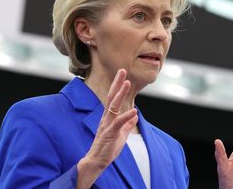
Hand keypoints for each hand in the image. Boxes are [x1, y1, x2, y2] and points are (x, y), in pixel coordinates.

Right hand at [77, 69, 137, 187]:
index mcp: (109, 117)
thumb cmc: (107, 148)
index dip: (118, 86)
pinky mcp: (109, 134)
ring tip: (127, 83)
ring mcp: (107, 125)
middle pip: (112, 97)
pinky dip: (126, 116)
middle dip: (117, 84)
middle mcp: (106, 118)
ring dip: (120, 94)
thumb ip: (127, 124)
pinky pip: (118, 123)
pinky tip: (134, 111)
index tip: (123, 75)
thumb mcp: (121, 135)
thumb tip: (135, 115)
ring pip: (114, 106)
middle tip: (122, 70)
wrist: (97, 161)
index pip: (113, 98)